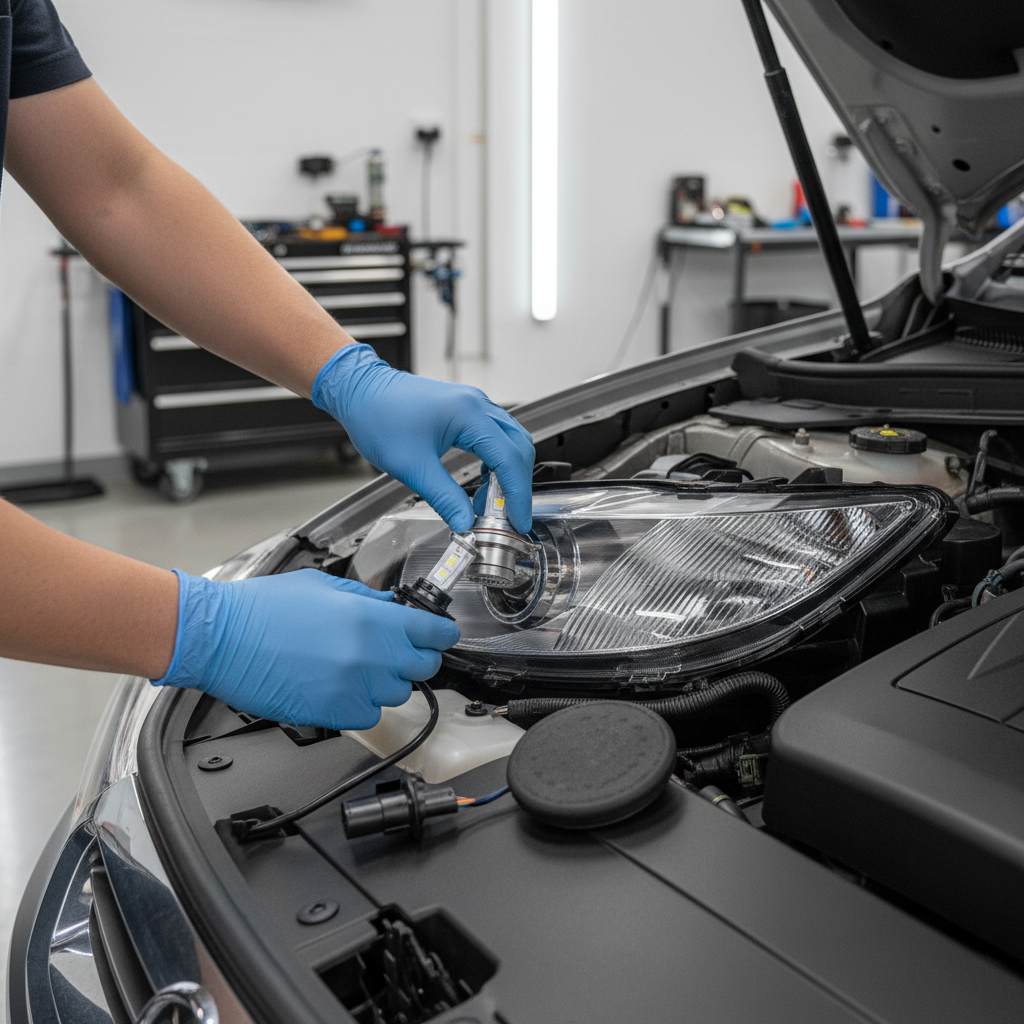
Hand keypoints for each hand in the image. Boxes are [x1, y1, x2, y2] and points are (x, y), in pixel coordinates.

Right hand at [152, 568, 459, 729]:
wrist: (222, 639)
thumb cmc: (263, 609)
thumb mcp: (324, 586)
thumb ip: (367, 599)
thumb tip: (391, 607)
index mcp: (372, 618)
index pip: (434, 632)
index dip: (441, 633)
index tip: (441, 635)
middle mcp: (370, 656)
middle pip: (423, 667)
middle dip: (415, 657)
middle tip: (398, 650)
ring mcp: (354, 688)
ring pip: (397, 694)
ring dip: (386, 682)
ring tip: (358, 667)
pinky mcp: (333, 714)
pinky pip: (369, 716)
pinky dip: (363, 704)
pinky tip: (342, 686)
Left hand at [312, 343, 534, 532]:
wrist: (359, 391)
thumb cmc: (378, 417)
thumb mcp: (412, 467)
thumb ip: (444, 498)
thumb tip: (465, 523)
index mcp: (468, 414)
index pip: (509, 459)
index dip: (518, 495)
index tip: (518, 521)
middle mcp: (477, 405)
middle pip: (519, 448)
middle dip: (518, 485)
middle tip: (508, 517)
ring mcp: (474, 405)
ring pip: (511, 441)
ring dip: (508, 474)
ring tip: (492, 505)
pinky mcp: (466, 410)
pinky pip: (496, 437)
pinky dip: (497, 462)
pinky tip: (484, 483)